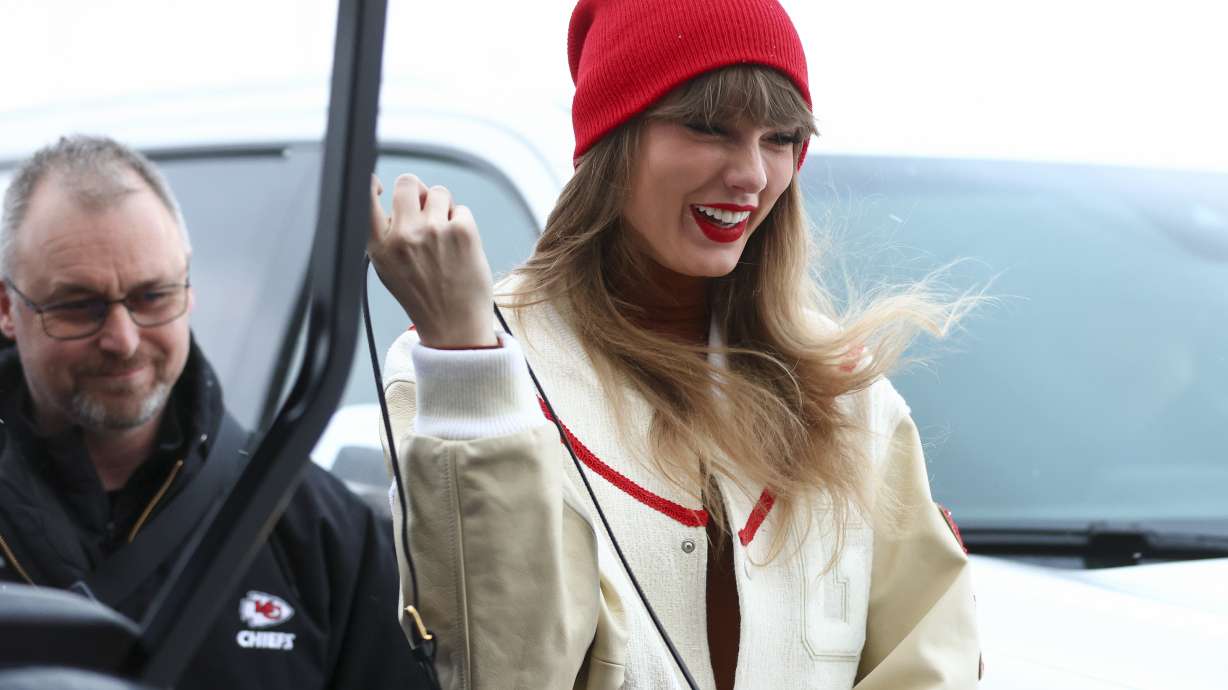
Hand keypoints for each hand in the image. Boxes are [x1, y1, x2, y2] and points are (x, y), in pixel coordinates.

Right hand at [368, 173, 497, 348]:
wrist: (454, 325)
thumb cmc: (424, 297)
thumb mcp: (389, 268)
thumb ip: (389, 233)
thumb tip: (405, 193)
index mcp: (380, 245)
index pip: (364, 199)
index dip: (371, 184)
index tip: (380, 186)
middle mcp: (403, 235)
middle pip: (408, 182)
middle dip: (419, 192)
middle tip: (426, 214)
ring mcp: (434, 231)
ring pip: (439, 192)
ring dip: (443, 208)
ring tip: (444, 238)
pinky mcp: (462, 231)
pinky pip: (461, 210)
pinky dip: (462, 224)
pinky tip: (459, 247)